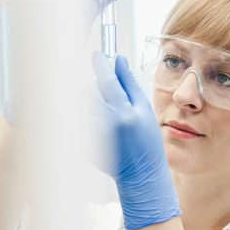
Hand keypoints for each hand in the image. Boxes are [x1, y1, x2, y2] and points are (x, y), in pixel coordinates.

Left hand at [91, 51, 180, 229]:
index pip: (106, 80)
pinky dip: (91, 120)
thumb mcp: (145, 111)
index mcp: (122, 114)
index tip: (98, 54)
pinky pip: (82, 120)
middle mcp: (104, 124)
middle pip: (90, 91)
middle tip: (113, 99)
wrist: (140, 175)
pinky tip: (106, 132)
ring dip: (93, 104)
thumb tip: (119, 61)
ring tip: (110, 118)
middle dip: (98, 88)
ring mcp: (91, 135)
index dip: (101, 64)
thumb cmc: (147, 143)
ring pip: (84, 105)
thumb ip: (130, 85)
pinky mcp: (83, 143)